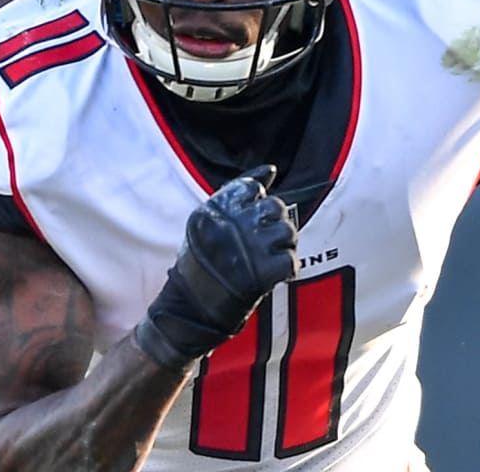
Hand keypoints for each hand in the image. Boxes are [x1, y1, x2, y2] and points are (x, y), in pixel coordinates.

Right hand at [135, 164, 298, 369]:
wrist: (188, 310)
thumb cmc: (201, 263)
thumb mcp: (208, 222)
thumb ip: (236, 193)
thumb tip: (270, 170)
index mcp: (213, 209)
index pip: (253, 188)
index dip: (257, 205)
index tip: (252, 222)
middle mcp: (229, 225)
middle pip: (275, 207)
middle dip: (275, 224)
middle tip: (265, 243)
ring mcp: (246, 249)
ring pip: (287, 231)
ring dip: (284, 245)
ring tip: (270, 257)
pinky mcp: (260, 274)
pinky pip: (291, 260)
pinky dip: (287, 269)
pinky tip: (275, 274)